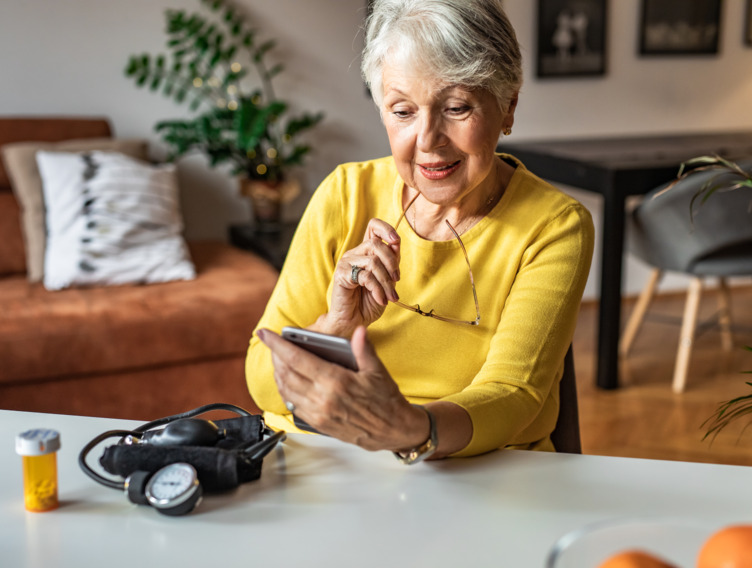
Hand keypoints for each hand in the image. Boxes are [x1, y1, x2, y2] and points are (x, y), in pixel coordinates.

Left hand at [257, 326, 429, 451]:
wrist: (393, 430)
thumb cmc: (386, 400)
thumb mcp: (377, 370)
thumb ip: (363, 349)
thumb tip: (358, 331)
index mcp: (336, 381)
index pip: (297, 358)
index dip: (277, 344)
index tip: (265, 334)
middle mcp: (323, 399)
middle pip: (286, 373)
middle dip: (275, 356)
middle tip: (272, 345)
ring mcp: (319, 413)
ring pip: (286, 390)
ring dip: (278, 374)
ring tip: (278, 361)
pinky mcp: (318, 424)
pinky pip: (294, 405)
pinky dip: (286, 391)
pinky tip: (288, 383)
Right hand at [315, 219, 400, 336]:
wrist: (354, 321)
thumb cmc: (369, 302)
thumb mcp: (387, 281)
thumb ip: (391, 262)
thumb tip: (396, 243)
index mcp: (366, 252)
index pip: (373, 227)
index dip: (386, 229)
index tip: (396, 241)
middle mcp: (355, 254)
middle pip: (376, 244)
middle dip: (392, 264)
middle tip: (396, 281)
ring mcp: (346, 263)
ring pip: (373, 261)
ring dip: (386, 282)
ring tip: (390, 296)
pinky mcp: (341, 275)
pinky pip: (366, 276)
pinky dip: (377, 289)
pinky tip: (380, 299)